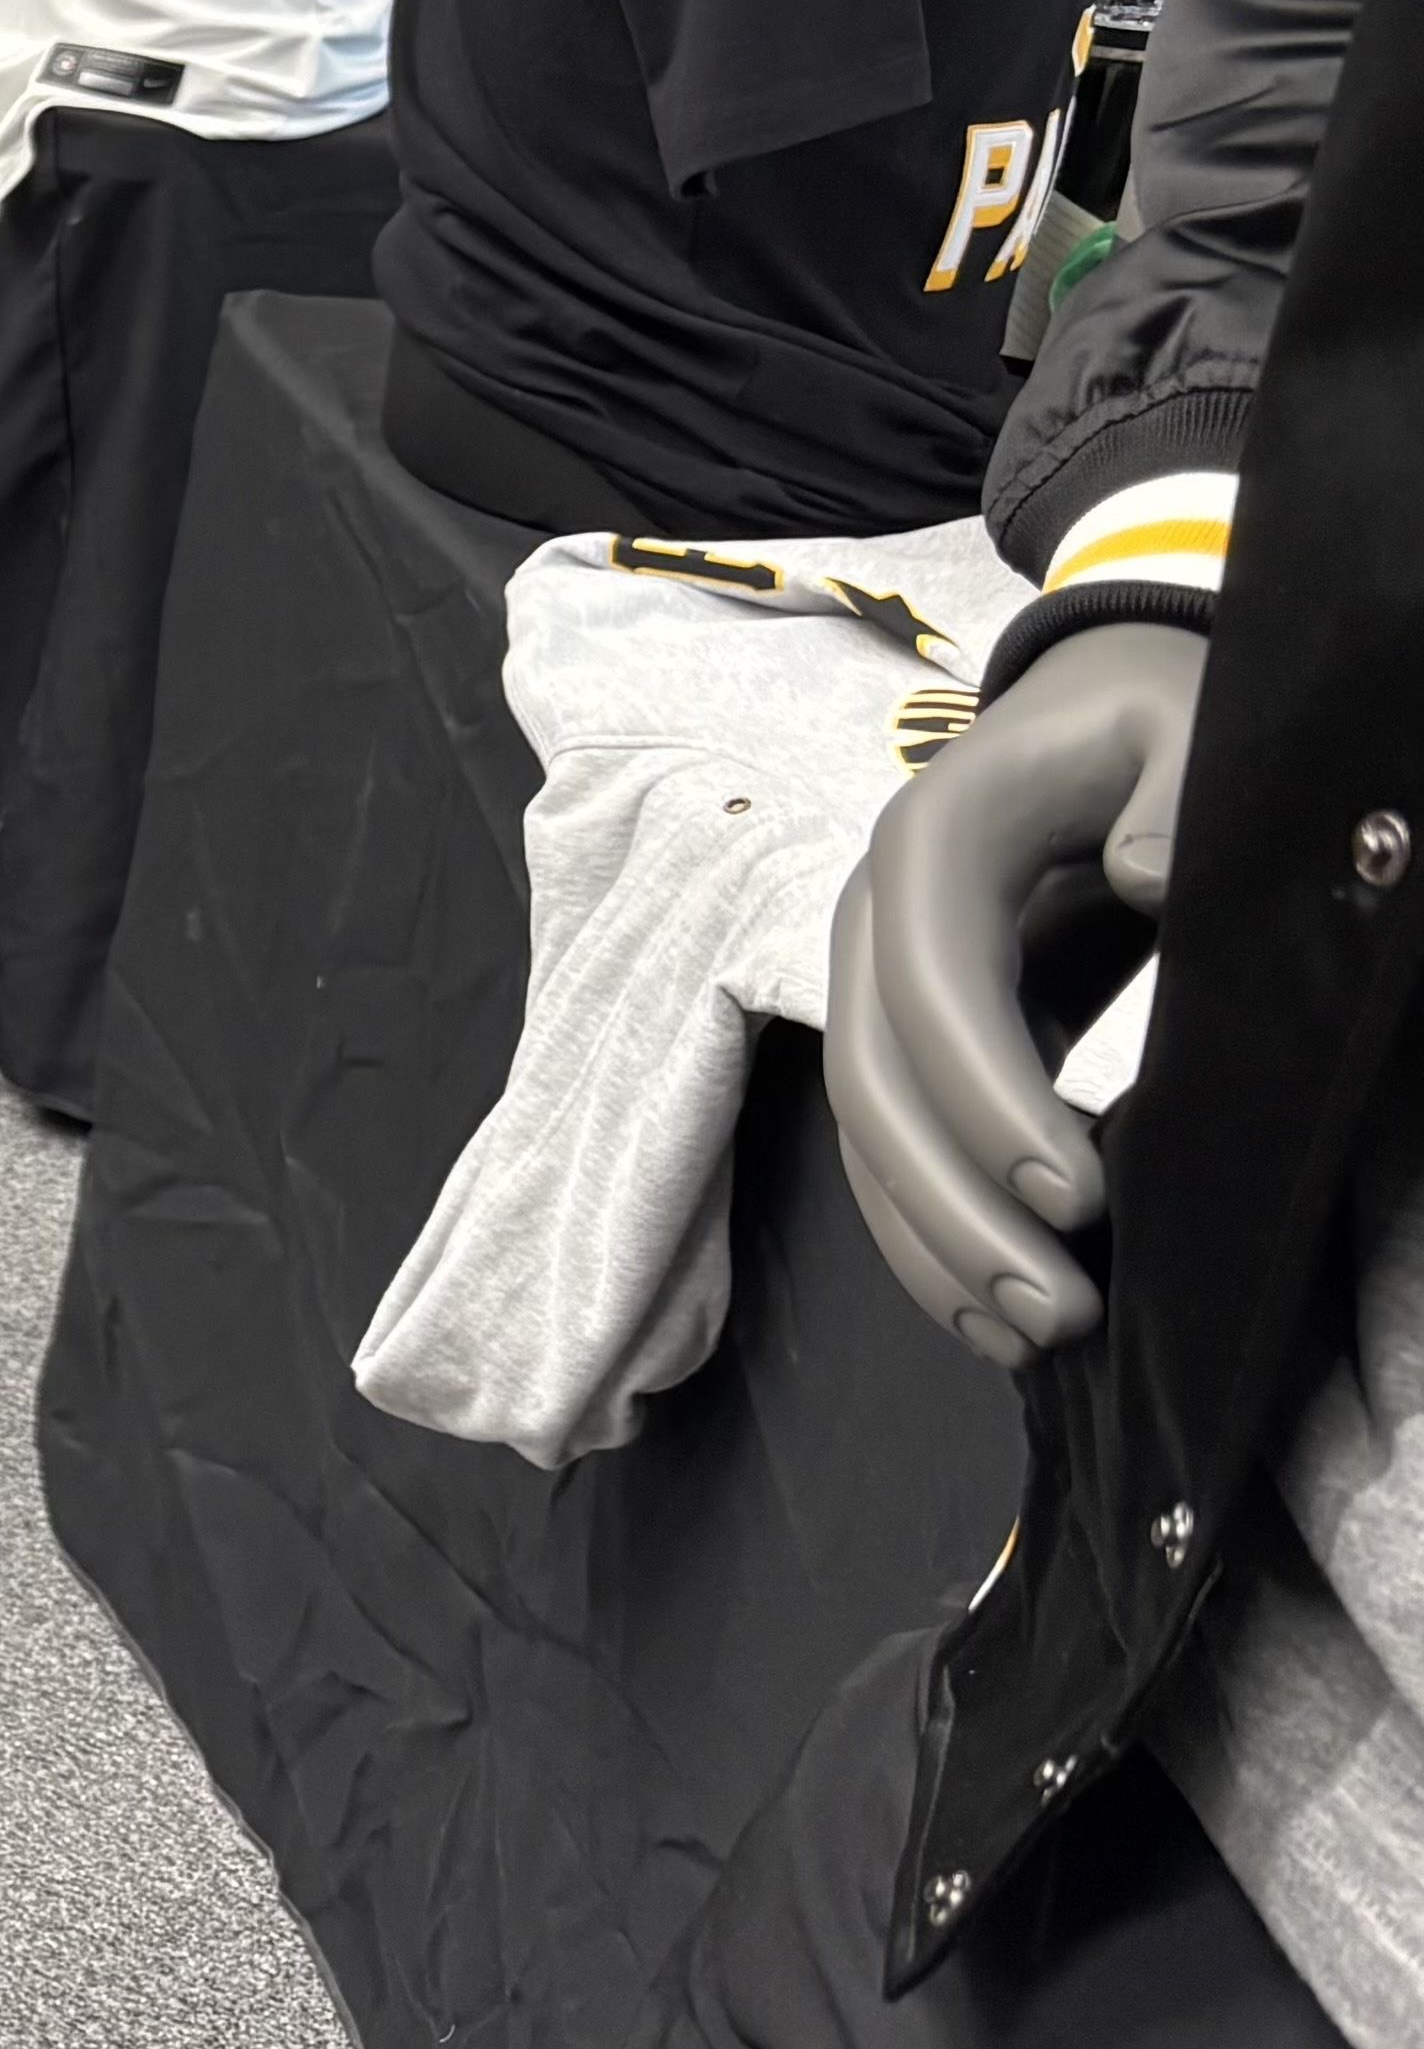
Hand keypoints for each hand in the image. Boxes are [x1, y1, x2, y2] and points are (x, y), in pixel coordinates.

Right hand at [827, 623, 1206, 1365]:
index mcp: (932, 839)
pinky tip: (988, 1315)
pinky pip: (886, 1148)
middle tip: (1062, 1310)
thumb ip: (1175, 789)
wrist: (1099, 711)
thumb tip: (1139, 877)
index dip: (987, 1095)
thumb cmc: (1155, 725)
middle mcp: (872, 917)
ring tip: (1035, 1336)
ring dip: (934, 1246)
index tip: (1080, 1197)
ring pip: (864, 1134)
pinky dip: (923, 1239)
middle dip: (955, 1207)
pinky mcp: (906, 1036)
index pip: (931, 983)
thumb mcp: (1185, 723)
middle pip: (874, 1082)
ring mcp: (874, 982)